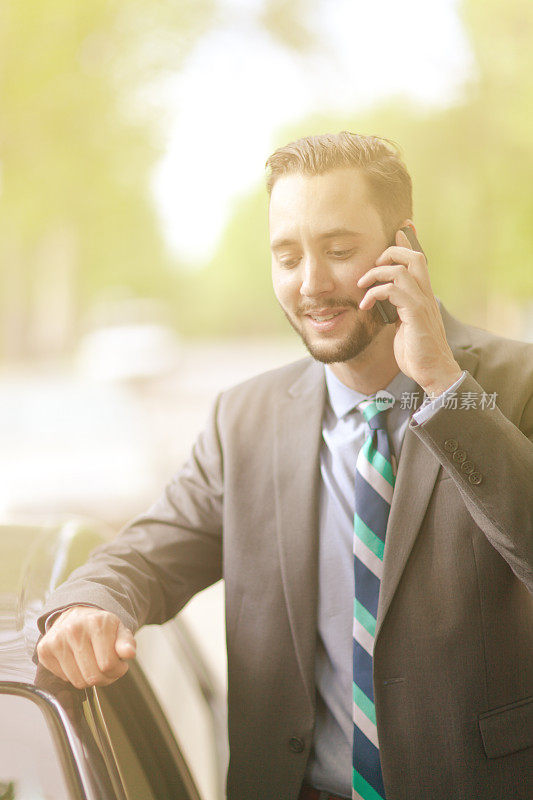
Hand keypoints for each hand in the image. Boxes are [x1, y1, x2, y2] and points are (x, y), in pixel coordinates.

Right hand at [36, 605, 136, 688]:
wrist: (76, 615)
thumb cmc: (101, 627)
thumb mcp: (120, 630)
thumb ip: (126, 642)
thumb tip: (129, 653)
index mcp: (97, 623)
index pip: (108, 665)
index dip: (117, 670)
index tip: (119, 664)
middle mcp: (74, 629)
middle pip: (92, 676)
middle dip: (104, 677)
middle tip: (106, 667)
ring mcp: (57, 640)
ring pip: (78, 681)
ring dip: (88, 679)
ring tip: (92, 665)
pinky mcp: (44, 650)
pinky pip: (64, 679)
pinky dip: (73, 675)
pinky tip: (77, 661)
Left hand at [357, 228, 461, 395]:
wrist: (433, 373)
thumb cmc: (417, 353)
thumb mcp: (404, 326)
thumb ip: (398, 310)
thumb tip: (385, 301)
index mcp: (423, 295)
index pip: (418, 260)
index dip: (407, 242)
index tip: (397, 231)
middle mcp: (425, 294)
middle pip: (414, 256)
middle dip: (391, 252)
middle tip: (372, 266)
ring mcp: (422, 303)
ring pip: (402, 269)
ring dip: (376, 273)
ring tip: (361, 287)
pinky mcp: (415, 314)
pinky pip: (393, 290)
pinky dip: (375, 293)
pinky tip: (365, 306)